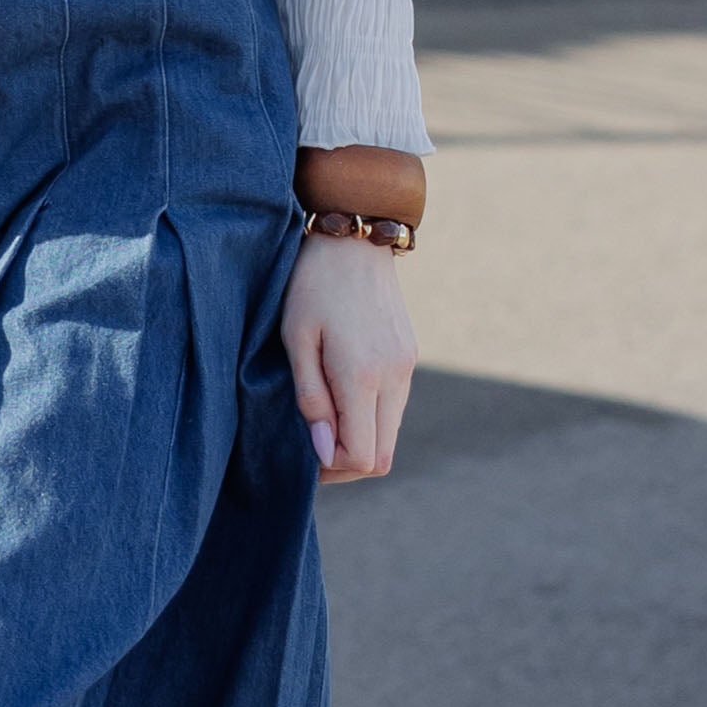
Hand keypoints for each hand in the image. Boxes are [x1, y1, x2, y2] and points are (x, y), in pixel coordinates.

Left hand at [283, 231, 415, 481]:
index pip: (362, 457)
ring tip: (325, 417)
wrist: (355, 238)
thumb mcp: (296, 338)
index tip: (305, 453)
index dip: (332, 467)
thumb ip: (311, 398)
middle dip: (347, 463)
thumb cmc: (312, 284)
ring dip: (360, 439)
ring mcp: (406, 367)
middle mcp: (394, 377)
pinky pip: (395, 408)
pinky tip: (343, 395)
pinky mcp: (409, 357)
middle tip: (314, 444)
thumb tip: (323, 451)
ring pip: (391, 434)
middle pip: (382, 456)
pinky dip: (371, 417)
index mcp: (363, 375)